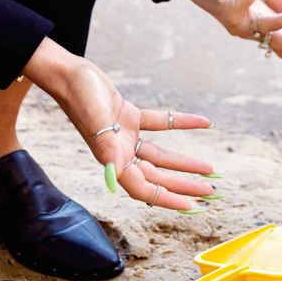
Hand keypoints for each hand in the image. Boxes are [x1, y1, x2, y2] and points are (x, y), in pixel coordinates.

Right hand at [24, 39, 215, 209]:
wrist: (71, 73)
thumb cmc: (80, 98)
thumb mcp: (96, 123)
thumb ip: (107, 150)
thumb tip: (115, 177)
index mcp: (113, 160)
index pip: (144, 190)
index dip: (168, 199)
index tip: (191, 206)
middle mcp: (120, 153)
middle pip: (157, 176)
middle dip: (183, 184)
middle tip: (210, 190)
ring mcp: (125, 136)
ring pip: (160, 155)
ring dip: (184, 162)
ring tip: (208, 168)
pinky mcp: (129, 117)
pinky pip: (160, 124)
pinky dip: (181, 124)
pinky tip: (202, 122)